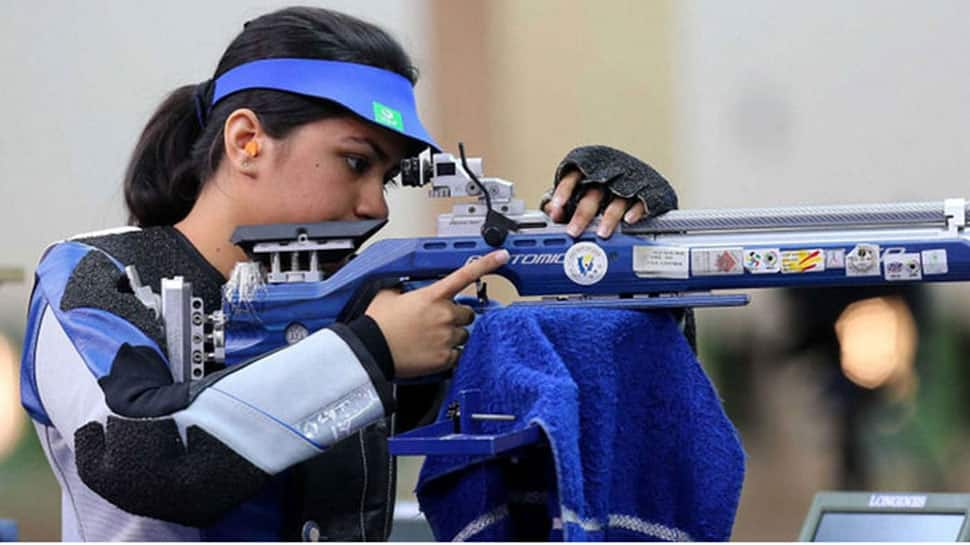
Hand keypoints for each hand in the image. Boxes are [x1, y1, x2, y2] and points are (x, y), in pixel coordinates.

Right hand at [365, 249, 509, 377]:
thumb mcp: (389, 295)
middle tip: (437, 323)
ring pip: (464, 335)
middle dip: (456, 317)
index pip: (465, 275)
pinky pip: (458, 355)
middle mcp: (444, 314)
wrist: (371, 350)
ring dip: (452, 337)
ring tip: (430, 340)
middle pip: (467, 314)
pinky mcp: (445, 357)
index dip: (487, 264)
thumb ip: (404, 289)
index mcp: (433, 296)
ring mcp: (447, 336)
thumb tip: (404, 290)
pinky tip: (431, 353)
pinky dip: (448, 355)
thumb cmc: (377, 324)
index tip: (502, 256)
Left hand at [542, 145, 677, 238]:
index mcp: (589, 170)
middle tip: (573, 231)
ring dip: (608, 217)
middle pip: (593, 194)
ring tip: (601, 233)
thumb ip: (564, 201)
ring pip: (617, 200)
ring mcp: (626, 183)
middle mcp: (607, 175)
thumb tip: (550, 212)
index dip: (563, 191)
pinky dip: (635, 211)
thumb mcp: (581, 187)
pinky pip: (641, 201)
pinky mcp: (645, 191)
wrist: (638, 173)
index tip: (556, 207)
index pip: (573, 177)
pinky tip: (629, 220)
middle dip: (582, 214)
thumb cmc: (602, 182)